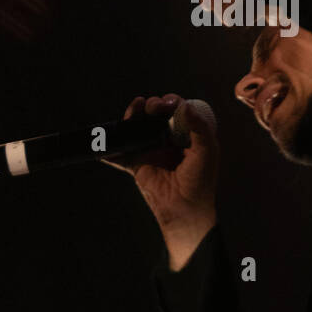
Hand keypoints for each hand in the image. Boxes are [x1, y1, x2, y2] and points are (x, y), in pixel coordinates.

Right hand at [101, 93, 218, 270]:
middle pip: (155, 115)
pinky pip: (122, 156)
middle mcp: (168, 139)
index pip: (177, 110)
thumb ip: (199, 126)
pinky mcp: (138, 165)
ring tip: (134, 110)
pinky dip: (111, 152)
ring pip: (138, 129)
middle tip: (152, 107)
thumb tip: (184, 106)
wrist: (185, 209)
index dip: (171, 102)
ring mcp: (151, 151)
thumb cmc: (200, 181)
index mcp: (186, 134)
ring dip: (133, 117)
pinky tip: (104, 146)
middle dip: (152, 106)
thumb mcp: (207, 149)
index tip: (168, 104)